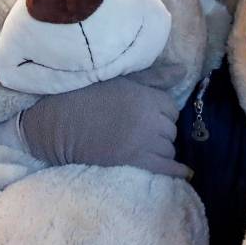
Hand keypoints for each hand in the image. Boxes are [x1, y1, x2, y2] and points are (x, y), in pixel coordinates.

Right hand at [17, 77, 190, 178]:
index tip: (150, 112)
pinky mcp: (133, 161)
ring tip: (146, 145)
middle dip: (162, 129)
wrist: (60, 123)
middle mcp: (150, 120)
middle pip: (171, 129)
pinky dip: (176, 170)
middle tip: (143, 128)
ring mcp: (143, 142)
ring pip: (168, 148)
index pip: (171, 107)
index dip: (162, 110)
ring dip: (161, 147)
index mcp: (147, 97)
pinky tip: (185, 173)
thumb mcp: (122, 79)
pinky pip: (164, 167)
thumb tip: (183, 71)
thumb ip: (154, 76)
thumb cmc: (87, 95)